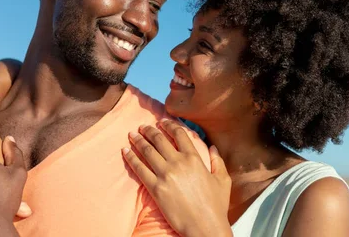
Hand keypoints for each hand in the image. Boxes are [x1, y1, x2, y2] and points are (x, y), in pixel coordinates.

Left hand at [122, 119, 231, 236]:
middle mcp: (178, 163)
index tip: (161, 122)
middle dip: (148, 130)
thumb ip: (218, 161)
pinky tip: (125, 151)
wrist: (205, 227)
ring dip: (138, 140)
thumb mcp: (223, 180)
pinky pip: (139, 169)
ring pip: (147, 151)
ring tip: (132, 135)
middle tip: (142, 126)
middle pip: (159, 139)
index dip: (168, 125)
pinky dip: (131, 158)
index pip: (178, 134)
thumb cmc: (216, 205)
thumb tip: (212, 147)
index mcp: (194, 158)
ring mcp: (166, 175)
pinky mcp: (155, 188)